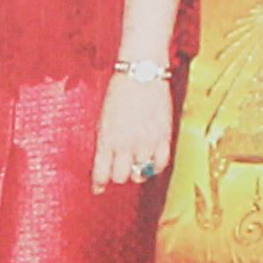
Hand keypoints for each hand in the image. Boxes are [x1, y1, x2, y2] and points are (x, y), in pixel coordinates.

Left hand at [91, 67, 175, 188]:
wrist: (141, 73)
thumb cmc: (120, 92)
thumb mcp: (103, 119)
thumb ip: (105, 141)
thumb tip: (106, 161)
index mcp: (106, 139)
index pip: (100, 173)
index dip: (99, 184)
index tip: (98, 189)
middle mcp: (125, 145)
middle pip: (121, 177)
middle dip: (118, 176)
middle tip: (120, 169)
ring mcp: (145, 142)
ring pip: (140, 174)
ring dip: (137, 171)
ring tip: (136, 162)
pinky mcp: (163, 137)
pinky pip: (160, 164)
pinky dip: (155, 166)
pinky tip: (151, 162)